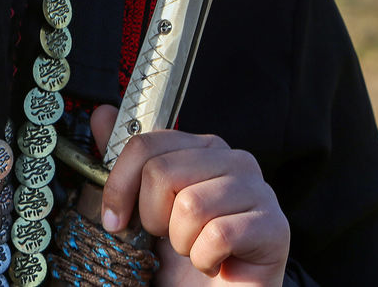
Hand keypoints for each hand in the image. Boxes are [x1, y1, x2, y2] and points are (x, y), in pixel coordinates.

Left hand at [92, 105, 289, 286]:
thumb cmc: (184, 253)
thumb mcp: (145, 206)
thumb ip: (127, 162)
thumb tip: (103, 113)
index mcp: (203, 147)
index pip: (146, 144)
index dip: (120, 185)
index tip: (114, 219)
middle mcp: (235, 159)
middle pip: (162, 173)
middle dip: (153, 218)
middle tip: (169, 237)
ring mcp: (259, 190)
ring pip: (191, 205)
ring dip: (181, 242)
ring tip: (194, 249)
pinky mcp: (274, 227)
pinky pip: (218, 235)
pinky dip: (204, 259)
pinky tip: (215, 263)